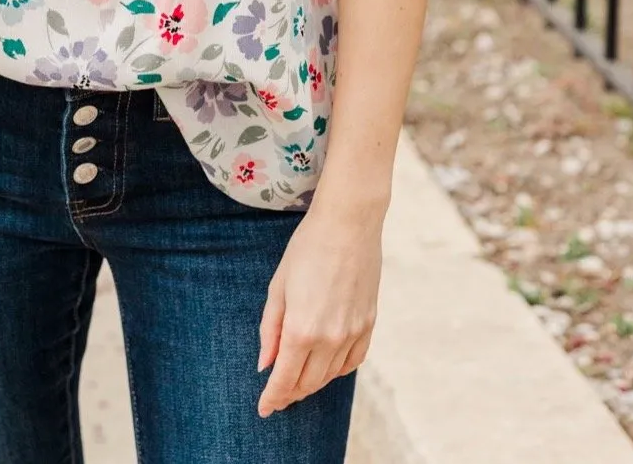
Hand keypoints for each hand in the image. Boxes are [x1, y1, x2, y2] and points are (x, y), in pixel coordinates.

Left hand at [256, 199, 382, 417]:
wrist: (349, 223)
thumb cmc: (307, 248)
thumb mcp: (278, 286)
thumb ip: (269, 329)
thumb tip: (265, 364)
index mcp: (300, 329)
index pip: (284, 379)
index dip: (273, 398)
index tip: (264, 409)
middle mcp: (329, 339)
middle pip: (307, 383)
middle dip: (290, 393)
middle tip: (277, 396)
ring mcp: (352, 333)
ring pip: (330, 376)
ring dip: (312, 383)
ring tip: (297, 381)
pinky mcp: (369, 325)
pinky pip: (352, 362)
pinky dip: (336, 371)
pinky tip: (326, 367)